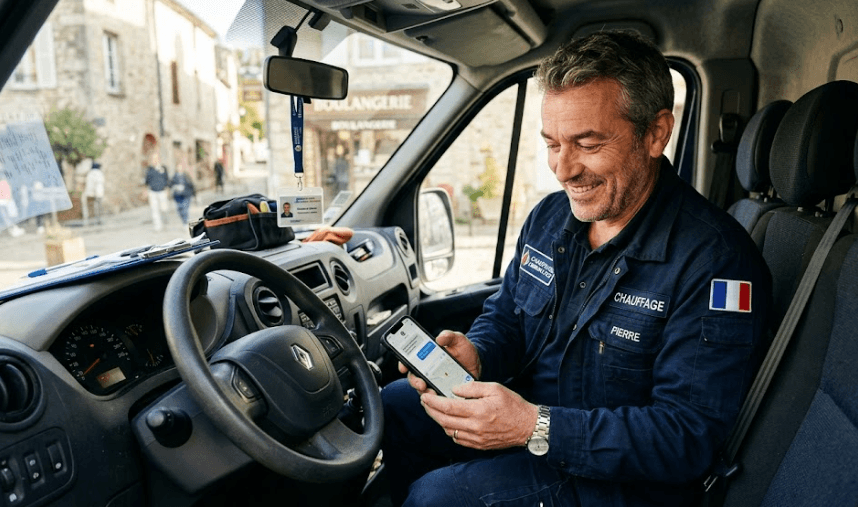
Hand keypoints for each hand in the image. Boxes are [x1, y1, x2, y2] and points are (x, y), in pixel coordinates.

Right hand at [398, 330, 480, 393]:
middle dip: (415, 382)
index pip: (410, 361)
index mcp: (427, 358)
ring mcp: (435, 383)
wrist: (477, 362)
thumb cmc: (464, 350)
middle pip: (414, 379)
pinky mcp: (444, 393)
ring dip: (426, 393)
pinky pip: (438, 401)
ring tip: (432, 393)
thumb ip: (449, 336)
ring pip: (424, 391)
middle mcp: (428, 372)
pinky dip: (438, 402)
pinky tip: (442, 400)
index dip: (403, 364)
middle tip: (421, 384)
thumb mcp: (458, 340)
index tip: (403, 367)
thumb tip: (440, 338)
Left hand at [420, 382, 537, 450]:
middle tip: (425, 402)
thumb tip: (455, 390)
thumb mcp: (495, 388)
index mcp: (478, 411)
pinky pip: (457, 439)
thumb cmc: (513, 405)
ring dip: (438, 421)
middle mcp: (475, 427)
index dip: (433, 402)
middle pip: (444, 421)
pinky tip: (449, 422)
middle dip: (431, 411)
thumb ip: (473, 388)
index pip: (448, 407)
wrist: (528, 426)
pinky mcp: (479, 445)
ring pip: (448, 431)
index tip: (425, 396)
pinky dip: (449, 430)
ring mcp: (476, 438)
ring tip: (435, 411)